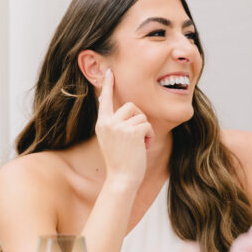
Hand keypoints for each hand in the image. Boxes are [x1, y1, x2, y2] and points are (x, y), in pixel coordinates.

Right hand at [95, 69, 153, 186]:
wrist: (121, 179)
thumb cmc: (120, 162)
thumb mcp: (111, 141)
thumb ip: (115, 125)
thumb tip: (124, 110)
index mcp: (102, 124)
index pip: (105, 100)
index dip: (109, 86)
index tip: (109, 72)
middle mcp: (108, 123)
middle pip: (131, 106)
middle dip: (139, 118)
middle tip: (139, 135)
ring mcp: (119, 127)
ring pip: (141, 116)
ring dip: (145, 130)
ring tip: (140, 145)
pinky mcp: (131, 132)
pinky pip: (147, 125)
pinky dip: (149, 136)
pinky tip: (144, 147)